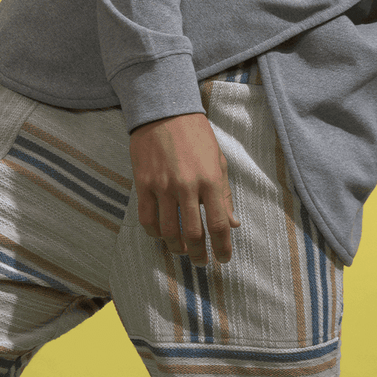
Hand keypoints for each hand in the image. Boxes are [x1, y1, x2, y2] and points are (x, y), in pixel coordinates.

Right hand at [129, 113, 240, 265]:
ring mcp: (163, 186)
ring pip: (168, 232)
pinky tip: (162, 236)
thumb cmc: (197, 137)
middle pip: (193, 234)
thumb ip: (224, 195)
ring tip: (182, 251)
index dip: (222, 247)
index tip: (223, 259)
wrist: (165, 112)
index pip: (219, 224)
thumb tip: (233, 224)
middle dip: (198, 256)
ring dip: (176, 248)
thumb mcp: (218, 161)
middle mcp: (187, 186)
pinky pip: (147, 219)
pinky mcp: (143, 184)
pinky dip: (154, 234)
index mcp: (210, 180)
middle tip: (201, 263)